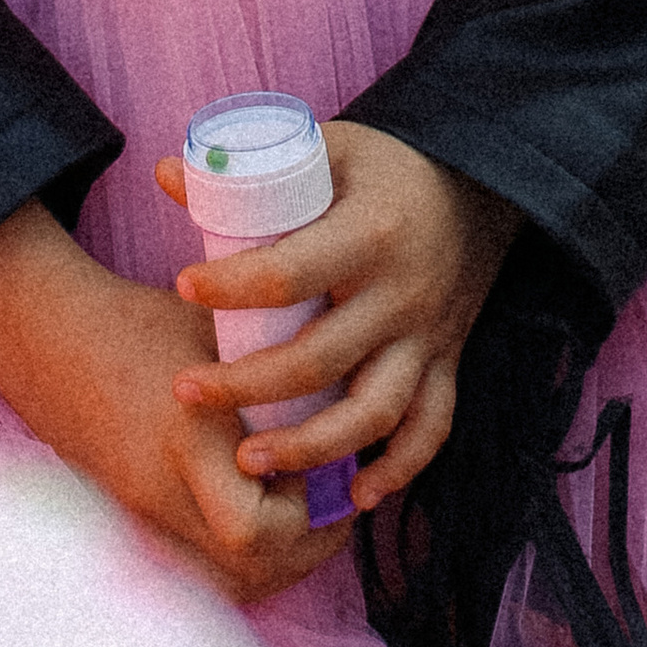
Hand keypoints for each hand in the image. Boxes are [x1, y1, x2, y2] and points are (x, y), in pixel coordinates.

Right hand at [0, 200, 348, 602]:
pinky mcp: (136, 522)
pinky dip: (244, 558)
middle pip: (250, 573)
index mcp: (188, 442)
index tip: (335, 466)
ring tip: (309, 506)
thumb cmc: (142, 319)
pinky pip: (203, 570)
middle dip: (309, 547)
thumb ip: (278, 367)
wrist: (49, 338)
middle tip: (338, 496)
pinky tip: (267, 511)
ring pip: (228, 584)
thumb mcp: (218, 330)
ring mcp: (144, 517)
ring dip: (280, 559)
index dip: (310, 513)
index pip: (255, 530)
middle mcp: (164, 494)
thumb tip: (353, 379)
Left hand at [162, 117, 519, 513]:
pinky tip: (356, 495)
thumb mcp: (329, 151)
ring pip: (371, 412)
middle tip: (186, 391)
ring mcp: (426, 336)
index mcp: (369, 233)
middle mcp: (400, 293)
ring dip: (310, 447)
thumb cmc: (388, 169)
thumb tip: (165, 173)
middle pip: (318, 359)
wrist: (481, 186)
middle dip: (246, 386)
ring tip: (248, 460)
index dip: (230, 285)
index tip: (183, 286)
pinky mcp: (445, 361)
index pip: (288, 273)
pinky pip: (430, 427)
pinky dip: (397, 467)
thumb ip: (253, 174)